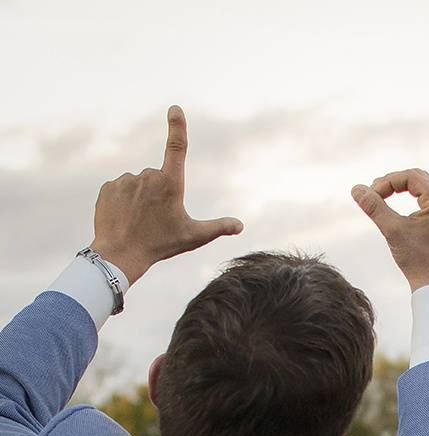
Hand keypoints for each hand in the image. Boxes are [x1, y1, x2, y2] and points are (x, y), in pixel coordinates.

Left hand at [90, 106, 242, 284]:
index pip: (176, 148)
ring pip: (138, 184)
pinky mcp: (108, 188)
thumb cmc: (160, 245)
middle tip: (156, 219)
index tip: (174, 109)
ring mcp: (126, 181)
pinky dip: (124, 200)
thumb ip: (218, 227)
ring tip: (139, 221)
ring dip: (141, 197)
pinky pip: (120, 189)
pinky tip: (125, 218)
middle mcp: (147, 176)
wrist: (119, 255)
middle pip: (157, 177)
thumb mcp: (194, 237)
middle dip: (159, 192)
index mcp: (170, 183)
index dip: (177, 126)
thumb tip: (240, 225)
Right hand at [351, 168, 428, 291]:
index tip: (371, 195)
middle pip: (417, 177)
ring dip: (399, 187)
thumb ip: (374, 207)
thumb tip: (356, 189)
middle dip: (392, 182)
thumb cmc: (415, 259)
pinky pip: (425, 195)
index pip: (411, 177)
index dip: (388, 182)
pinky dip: (408, 195)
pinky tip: (393, 203)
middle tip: (373, 194)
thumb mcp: (391, 230)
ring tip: (380, 197)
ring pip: (421, 184)